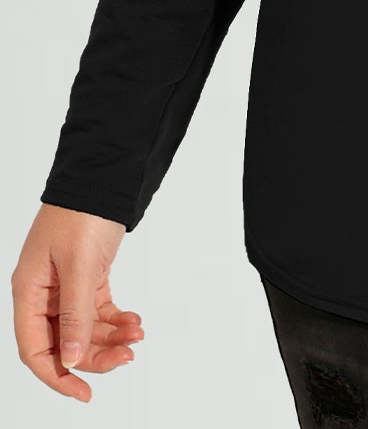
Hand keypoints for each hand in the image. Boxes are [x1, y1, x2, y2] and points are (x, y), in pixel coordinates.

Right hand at [11, 203, 142, 403]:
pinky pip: (97, 310)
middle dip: (94, 355)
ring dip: (111, 337)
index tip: (83, 393)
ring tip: (137, 335)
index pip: (34, 350)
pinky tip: (134, 321)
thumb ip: (75, 314)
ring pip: (84, 328)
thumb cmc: (82, 212)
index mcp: (29, 291)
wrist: (104, 175)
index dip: (57, 376)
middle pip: (64, 343)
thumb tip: (70, 360)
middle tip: (126, 357)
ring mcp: (65, 285)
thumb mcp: (79, 265)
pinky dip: (116, 319)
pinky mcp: (87, 275)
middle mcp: (43, 292)